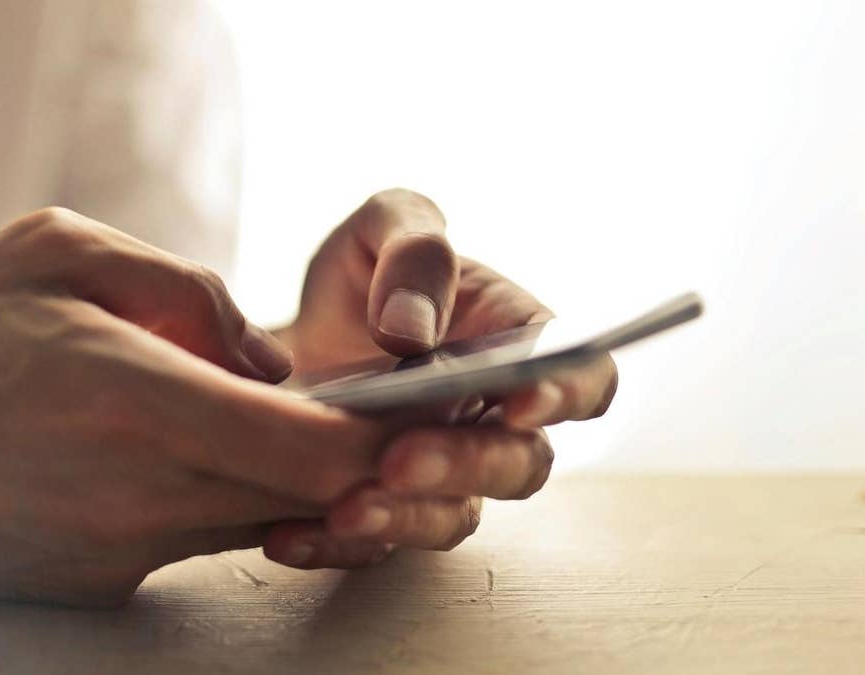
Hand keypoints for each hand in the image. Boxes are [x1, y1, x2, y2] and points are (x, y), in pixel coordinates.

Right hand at [0, 208, 400, 605]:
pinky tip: (173, 456)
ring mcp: (121, 553)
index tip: (412, 413)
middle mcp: (141, 495)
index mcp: (139, 401)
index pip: (317, 451)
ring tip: (256, 419)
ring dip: (284, 479)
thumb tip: (271, 358)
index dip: (383, 439)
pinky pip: (196, 540)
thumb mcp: (62, 251)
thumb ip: (191, 291)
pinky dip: (215, 501)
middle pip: (307, 498)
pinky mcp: (99, 585)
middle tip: (364, 413)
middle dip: (352, 461)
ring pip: (259, 523)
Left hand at [267, 189, 618, 567]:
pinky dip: (332, 546)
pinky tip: (287, 534)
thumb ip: (413, 251)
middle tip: (400, 457)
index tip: (519, 402)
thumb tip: (410, 332)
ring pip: (454, 517)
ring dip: (406, 518)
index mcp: (517, 343)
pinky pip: (375, 546)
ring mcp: (443, 475)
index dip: (566, 393)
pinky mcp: (386, 512)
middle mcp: (493, 420)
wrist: (283, 337)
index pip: (582, 376)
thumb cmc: (363, 276)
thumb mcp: (383, 228)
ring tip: (345, 509)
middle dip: (466, 465)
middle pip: (520, 464)